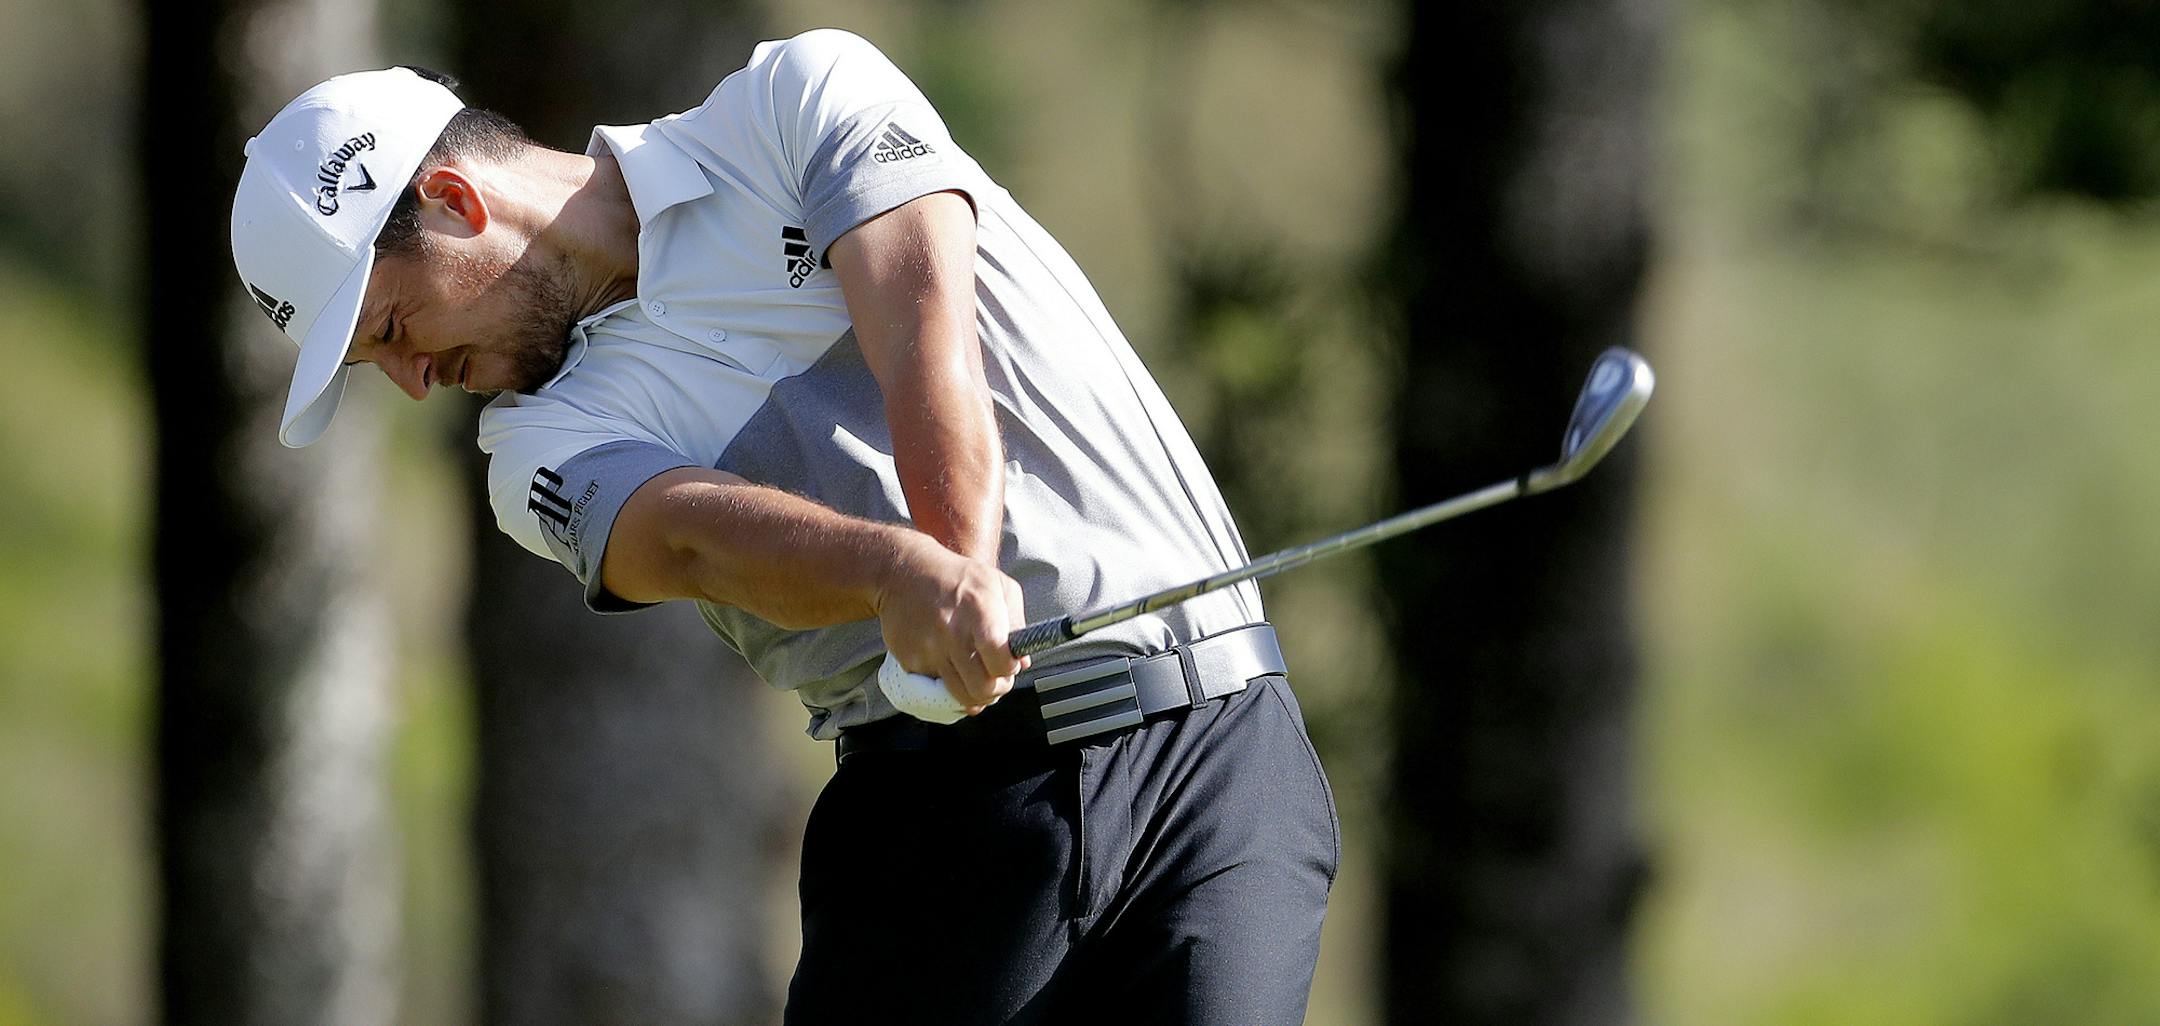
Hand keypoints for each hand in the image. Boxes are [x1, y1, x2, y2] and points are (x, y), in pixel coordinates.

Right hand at [873, 533, 1029, 712]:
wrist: (901, 572)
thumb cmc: (955, 577)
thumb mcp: (996, 584)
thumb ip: (1016, 621)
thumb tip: (1023, 660)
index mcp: (979, 611)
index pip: (1001, 663)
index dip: (1010, 670)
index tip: (1009, 663)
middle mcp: (952, 633)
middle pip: (982, 689)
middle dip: (996, 689)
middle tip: (995, 678)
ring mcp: (929, 649)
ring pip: (959, 697)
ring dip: (974, 694)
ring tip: (977, 678)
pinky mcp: (910, 660)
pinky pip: (936, 688)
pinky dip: (948, 684)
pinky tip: (952, 666)